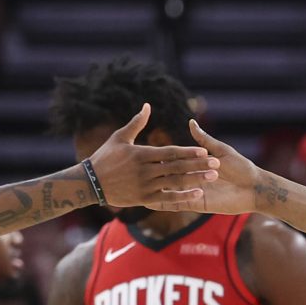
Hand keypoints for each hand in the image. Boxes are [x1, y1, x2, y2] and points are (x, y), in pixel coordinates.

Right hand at [85, 105, 221, 208]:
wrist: (89, 183)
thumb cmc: (104, 157)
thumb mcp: (119, 137)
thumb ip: (136, 123)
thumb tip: (148, 105)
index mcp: (141, 154)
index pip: (169, 152)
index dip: (187, 152)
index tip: (204, 151)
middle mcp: (145, 170)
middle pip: (177, 167)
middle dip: (197, 165)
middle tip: (216, 164)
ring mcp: (145, 186)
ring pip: (174, 182)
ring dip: (195, 180)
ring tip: (212, 177)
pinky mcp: (143, 199)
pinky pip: (167, 198)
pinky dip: (182, 196)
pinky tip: (197, 194)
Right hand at [140, 120, 257, 214]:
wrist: (254, 188)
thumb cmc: (241, 167)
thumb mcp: (220, 151)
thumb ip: (204, 140)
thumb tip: (190, 123)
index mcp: (196, 166)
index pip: (173, 160)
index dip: (158, 157)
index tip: (139, 152)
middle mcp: (192, 179)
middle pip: (168, 175)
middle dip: (151, 173)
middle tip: (130, 171)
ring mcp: (194, 193)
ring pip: (170, 190)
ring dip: (154, 188)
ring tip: (134, 187)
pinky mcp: (198, 205)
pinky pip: (177, 204)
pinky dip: (163, 203)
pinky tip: (148, 203)